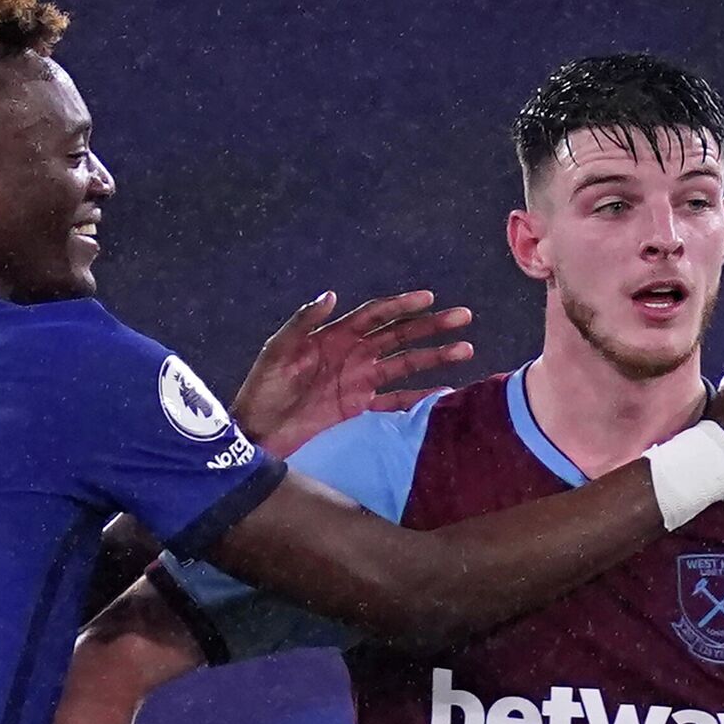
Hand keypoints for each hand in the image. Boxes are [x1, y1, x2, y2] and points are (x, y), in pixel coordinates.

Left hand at [230, 290, 473, 456]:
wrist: (259, 429)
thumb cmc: (263, 386)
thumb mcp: (278, 350)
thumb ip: (303, 322)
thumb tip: (331, 295)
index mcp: (335, 335)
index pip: (376, 314)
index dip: (402, 305)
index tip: (429, 298)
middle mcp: (354, 354)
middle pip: (399, 335)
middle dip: (431, 326)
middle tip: (463, 317)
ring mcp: (359, 380)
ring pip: (405, 364)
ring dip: (434, 357)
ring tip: (465, 349)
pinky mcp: (359, 406)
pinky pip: (395, 399)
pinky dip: (418, 396)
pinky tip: (444, 391)